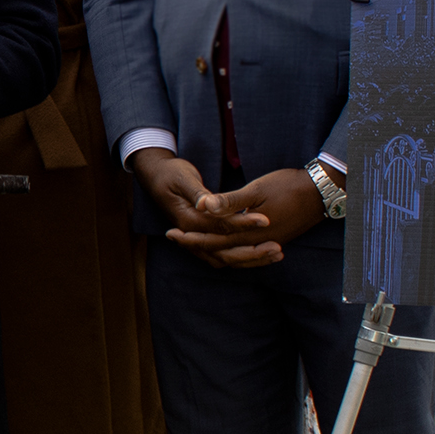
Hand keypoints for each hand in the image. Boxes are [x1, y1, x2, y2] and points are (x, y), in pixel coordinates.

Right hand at [131, 148, 282, 268]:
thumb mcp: (184, 178)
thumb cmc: (172, 173)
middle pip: (225, 251)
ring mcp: (195, 241)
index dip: (244, 223)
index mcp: (188, 220)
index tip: (267, 220)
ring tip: (276, 254)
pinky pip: (224, 256)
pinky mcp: (202, 240)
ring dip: (251, 260)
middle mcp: (192, 235)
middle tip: (278, 248)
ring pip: (225, 259)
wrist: (156, 176)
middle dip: (253, 252)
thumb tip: (206, 204)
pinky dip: (242, 258)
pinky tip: (262, 254)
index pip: (220, 226)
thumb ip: (197, 193)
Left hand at [176, 167, 326, 266]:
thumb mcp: (257, 189)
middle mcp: (257, 243)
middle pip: (220, 251)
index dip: (190, 238)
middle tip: (173, 237)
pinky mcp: (275, 240)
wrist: (322, 192)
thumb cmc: (288, 185)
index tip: (171, 233)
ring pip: (234, 257)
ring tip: (194, 244)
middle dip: (195, 245)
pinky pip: (247, 253)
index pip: (213, 241)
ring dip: (213, 250)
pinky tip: (225, 247)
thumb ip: (230, 201)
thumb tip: (203, 206)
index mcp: (249, 232)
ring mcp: (267, 243)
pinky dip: (232, 253)